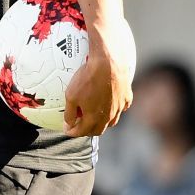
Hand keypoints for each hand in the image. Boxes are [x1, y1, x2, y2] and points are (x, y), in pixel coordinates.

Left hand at [64, 21, 134, 136]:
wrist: (108, 62)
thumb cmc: (88, 78)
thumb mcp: (71, 95)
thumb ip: (69, 112)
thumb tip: (68, 123)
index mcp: (94, 118)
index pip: (82, 132)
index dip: (72, 132)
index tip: (67, 129)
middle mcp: (109, 116)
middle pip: (98, 130)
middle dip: (87, 131)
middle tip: (79, 125)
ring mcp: (120, 107)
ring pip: (111, 122)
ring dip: (101, 122)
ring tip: (94, 117)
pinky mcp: (127, 96)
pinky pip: (122, 108)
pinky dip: (114, 110)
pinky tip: (110, 104)